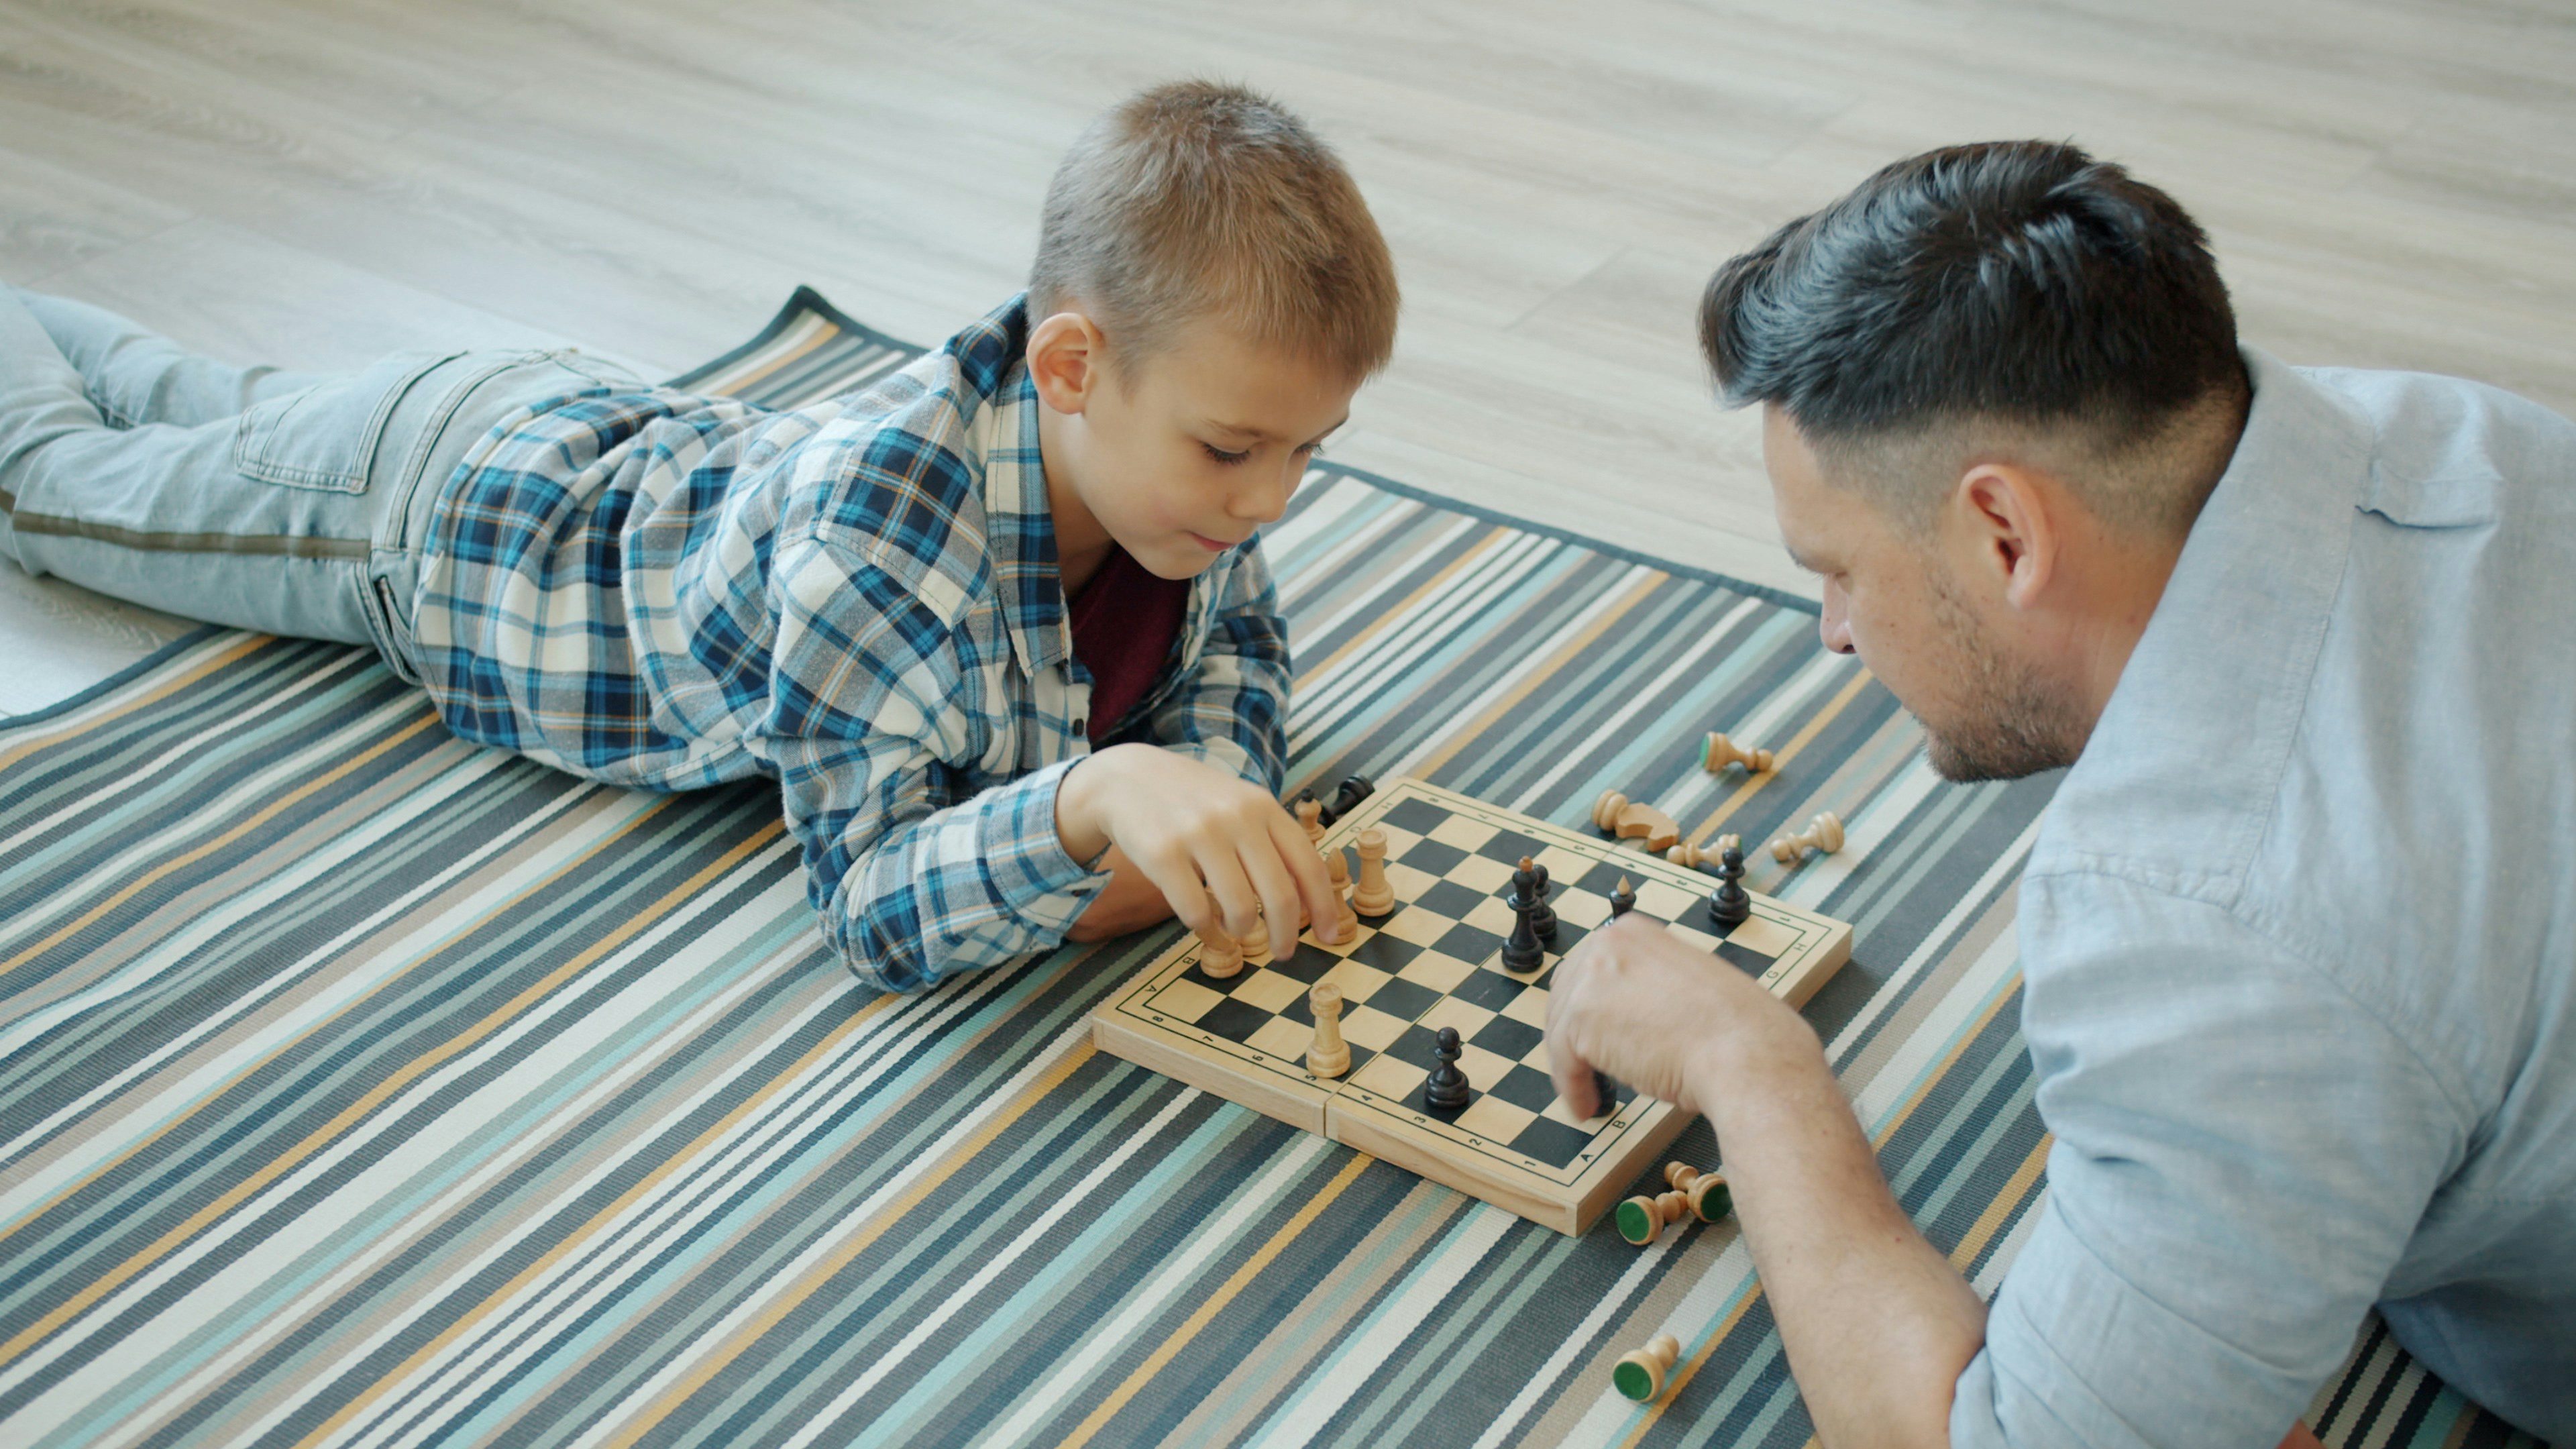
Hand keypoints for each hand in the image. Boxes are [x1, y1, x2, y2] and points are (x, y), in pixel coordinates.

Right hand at [1055, 744, 1340, 960]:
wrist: (1126, 779)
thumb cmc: (1192, 800)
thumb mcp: (1239, 804)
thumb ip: (1272, 840)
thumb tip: (1311, 895)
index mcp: (1262, 806)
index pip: (1308, 864)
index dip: (1324, 907)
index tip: (1330, 936)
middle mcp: (1235, 818)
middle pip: (1280, 894)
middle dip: (1288, 934)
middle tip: (1285, 953)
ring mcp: (1198, 835)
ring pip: (1240, 909)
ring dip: (1243, 931)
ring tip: (1237, 929)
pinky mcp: (1163, 855)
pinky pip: (1196, 913)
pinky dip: (1206, 930)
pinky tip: (1205, 926)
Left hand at [1545, 913, 1807, 1117]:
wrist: (1743, 1051)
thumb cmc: (1733, 1030)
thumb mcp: (1687, 985)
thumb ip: (1651, 988)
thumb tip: (1630, 1013)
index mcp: (1635, 932)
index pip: (1591, 969)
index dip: (1590, 1008)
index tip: (1591, 1033)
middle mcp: (1607, 944)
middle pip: (1567, 995)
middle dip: (1573, 1035)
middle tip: (1583, 1066)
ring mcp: (1590, 978)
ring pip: (1562, 1029)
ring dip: (1573, 1067)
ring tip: (1590, 1094)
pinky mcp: (1580, 1018)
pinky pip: (1563, 1061)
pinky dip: (1573, 1088)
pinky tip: (1586, 1105)